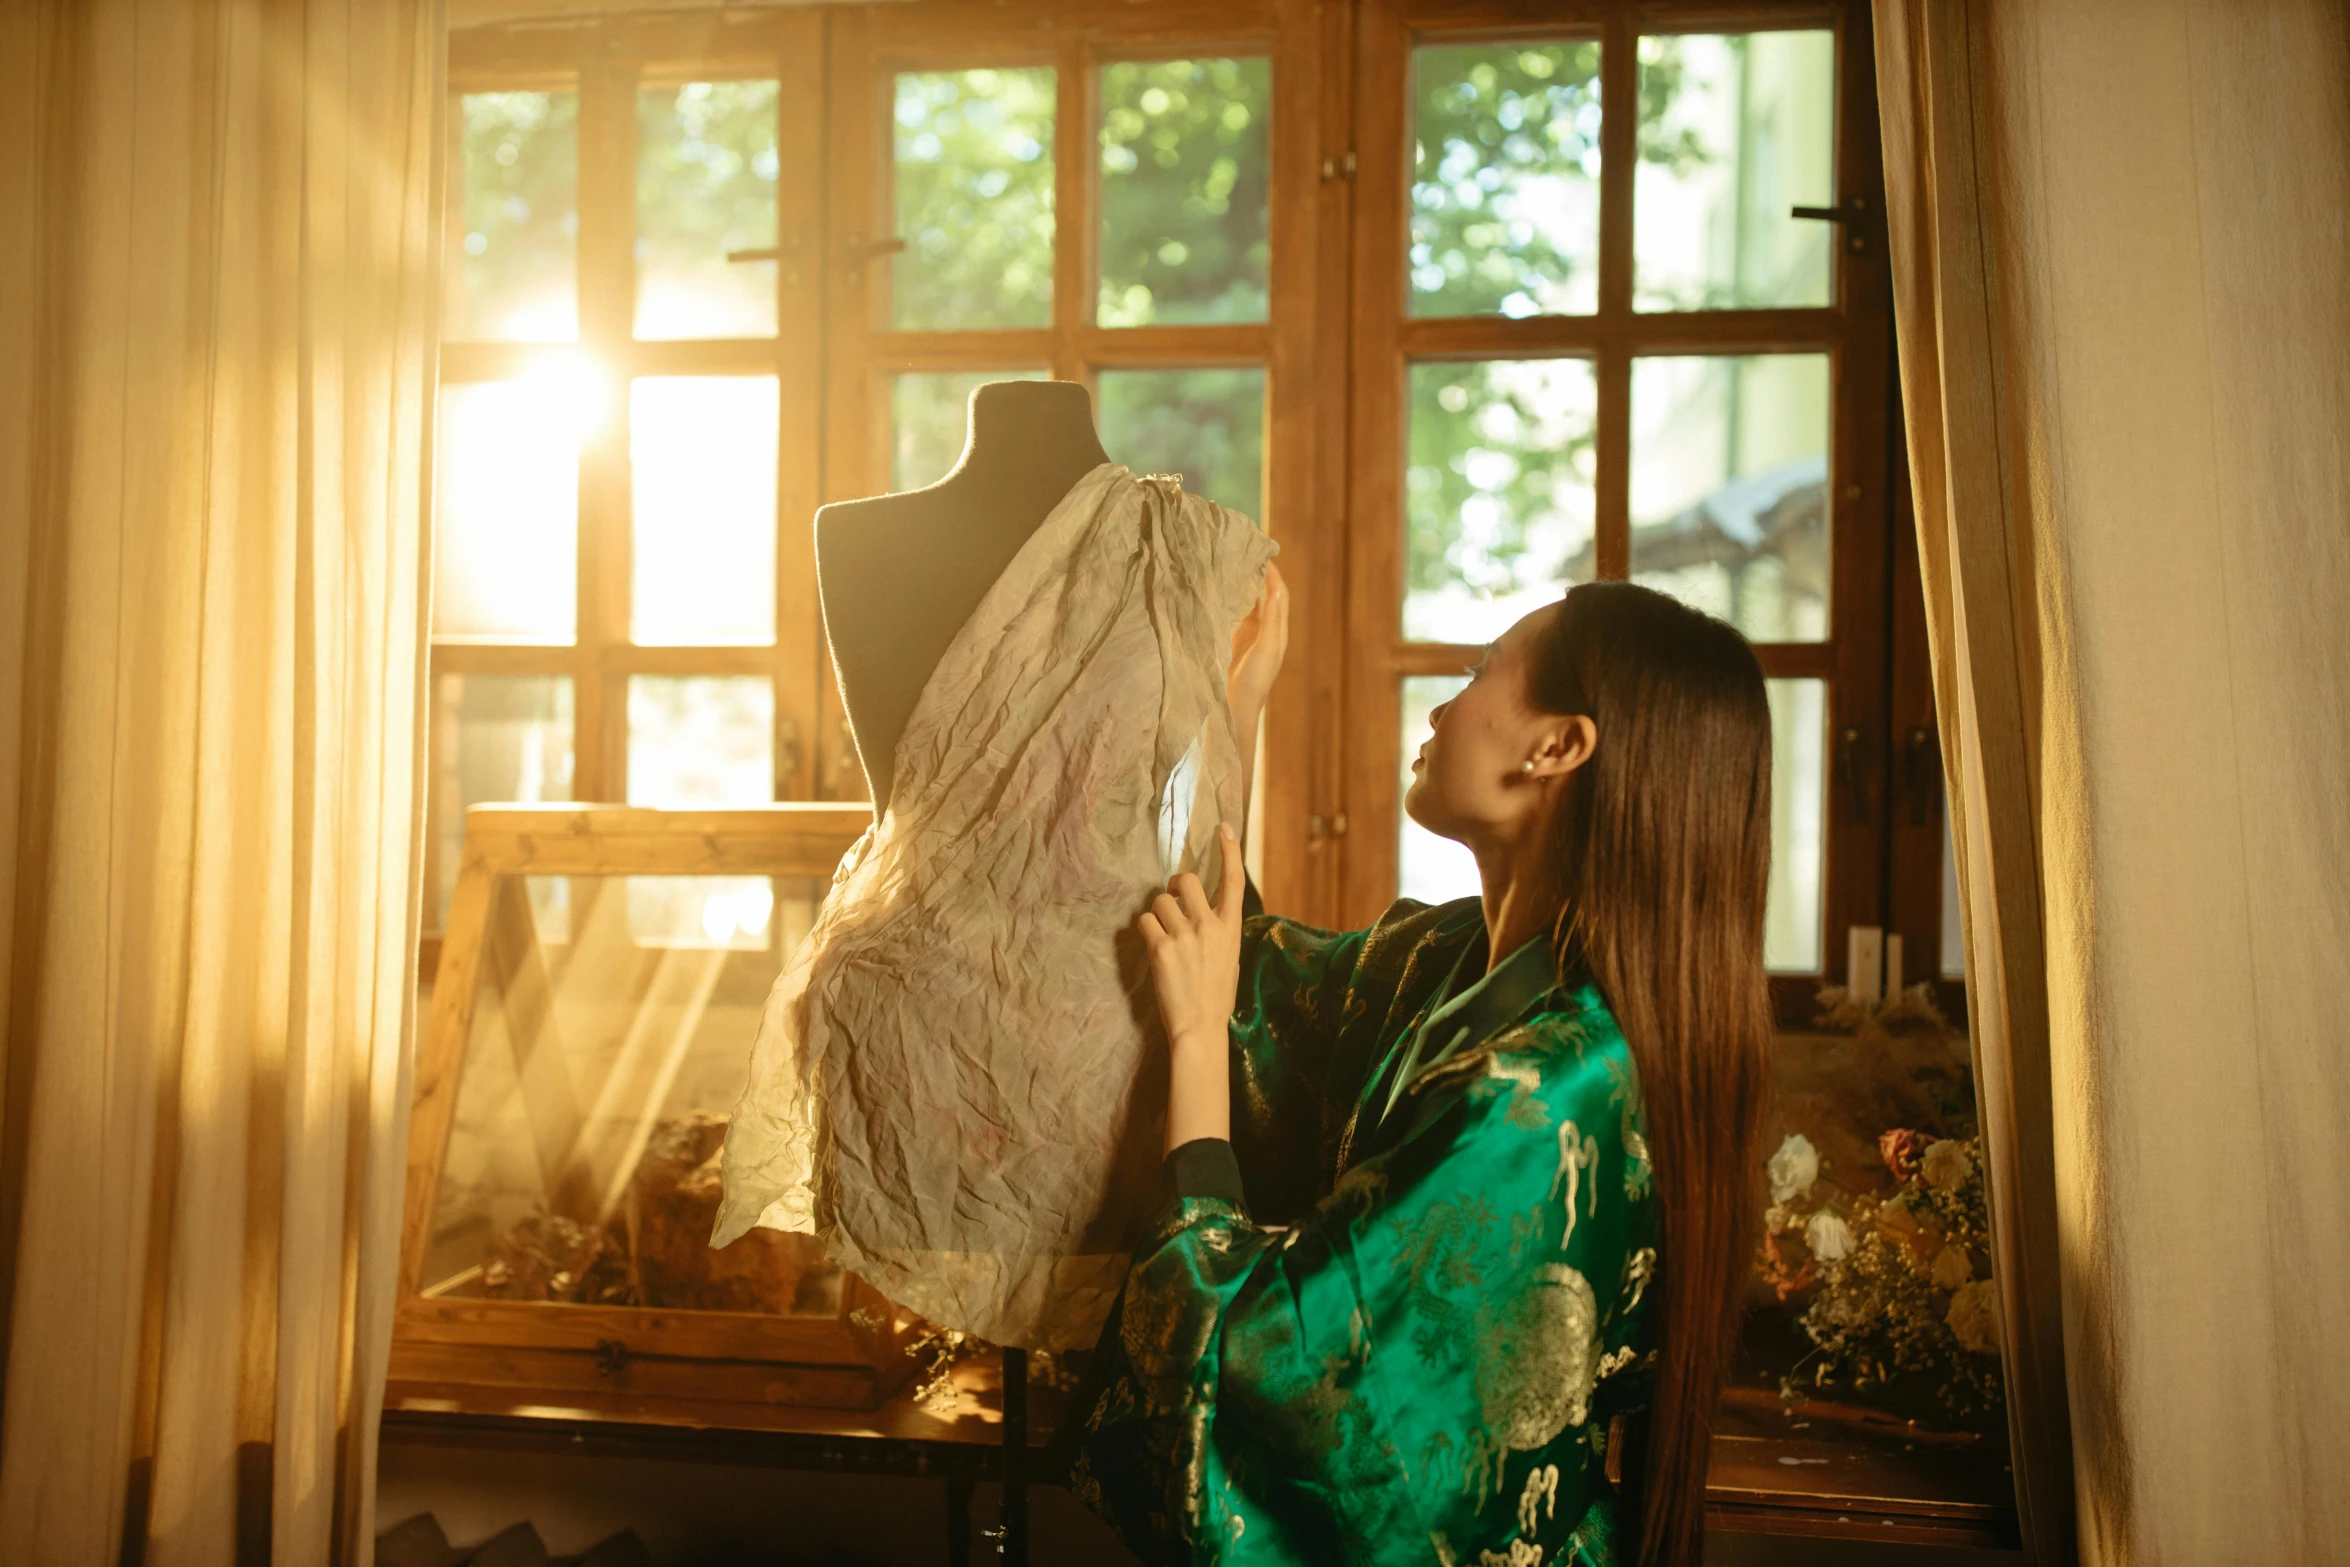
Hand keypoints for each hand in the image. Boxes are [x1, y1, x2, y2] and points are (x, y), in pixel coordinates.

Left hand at [1139, 825, 1246, 1148]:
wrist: (1200, 1028)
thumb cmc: (1216, 997)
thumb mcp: (1228, 957)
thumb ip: (1217, 930)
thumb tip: (1201, 911)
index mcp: (1231, 928)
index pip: (1234, 880)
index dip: (1229, 851)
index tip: (1222, 829)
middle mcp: (1209, 926)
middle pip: (1188, 881)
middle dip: (1177, 886)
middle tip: (1174, 899)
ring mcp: (1185, 936)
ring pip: (1161, 900)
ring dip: (1157, 913)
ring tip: (1163, 936)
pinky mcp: (1161, 948)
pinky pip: (1144, 922)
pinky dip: (1145, 931)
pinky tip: (1153, 948)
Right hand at [1226, 562, 1289, 727]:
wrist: (1235, 709)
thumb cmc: (1254, 681)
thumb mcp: (1266, 649)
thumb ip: (1271, 620)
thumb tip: (1275, 589)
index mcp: (1277, 631)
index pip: (1279, 595)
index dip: (1273, 574)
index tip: (1262, 553)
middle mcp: (1265, 631)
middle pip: (1265, 595)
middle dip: (1259, 574)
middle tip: (1246, 552)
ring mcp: (1248, 636)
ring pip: (1249, 603)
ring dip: (1244, 584)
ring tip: (1233, 563)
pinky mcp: (1232, 642)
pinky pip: (1233, 614)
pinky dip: (1230, 599)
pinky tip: (1220, 589)